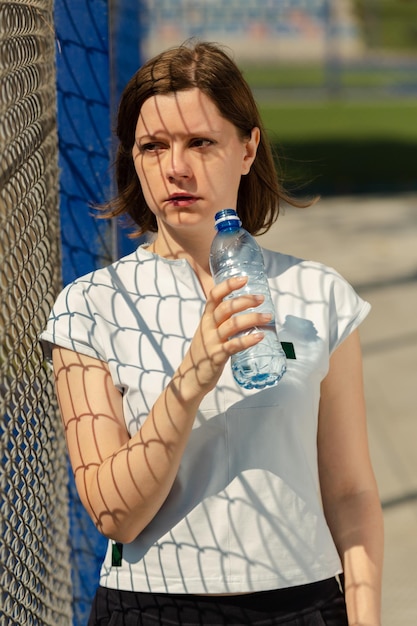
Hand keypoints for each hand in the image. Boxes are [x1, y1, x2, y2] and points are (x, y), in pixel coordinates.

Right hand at [178, 276, 270, 395]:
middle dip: (245, 300)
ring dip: (252, 318)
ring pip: (232, 324)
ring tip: (267, 316)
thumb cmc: (204, 352)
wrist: (190, 377)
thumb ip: (221, 320)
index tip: (244, 279)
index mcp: (206, 318)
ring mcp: (212, 341)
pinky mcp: (217, 356)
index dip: (228, 285)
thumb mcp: (208, 331)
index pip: (214, 296)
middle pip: (226, 307)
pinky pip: (234, 345)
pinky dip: (248, 340)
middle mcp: (208, 327)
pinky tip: (260, 337)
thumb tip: (242, 307)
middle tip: (261, 298)